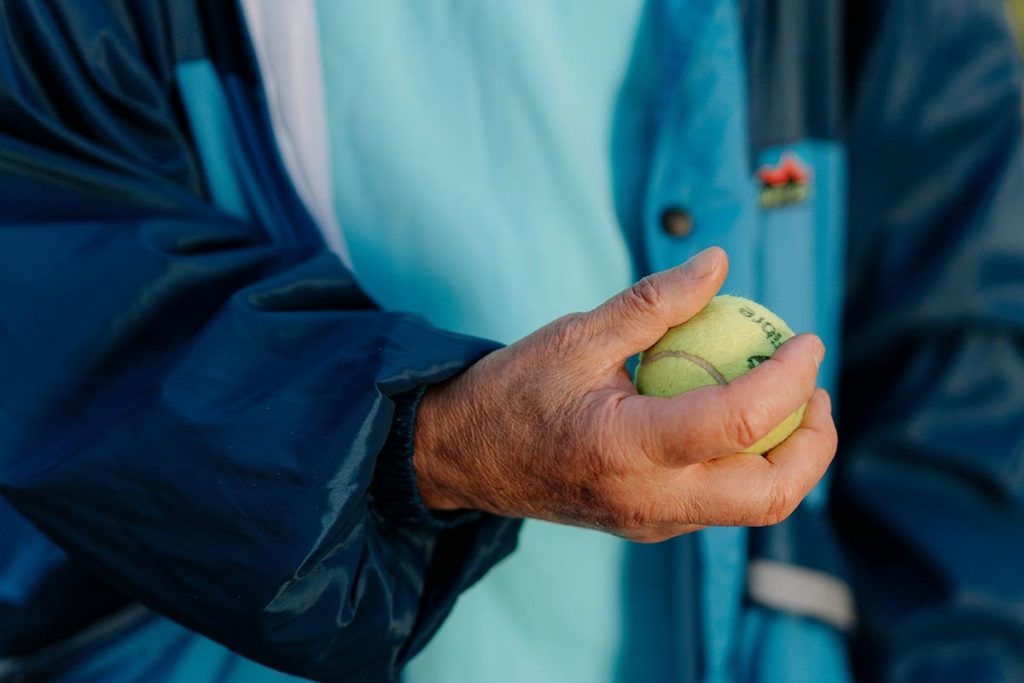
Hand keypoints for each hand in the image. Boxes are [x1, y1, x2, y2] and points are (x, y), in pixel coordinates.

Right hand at [412, 247, 836, 541]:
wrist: (464, 458)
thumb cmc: (513, 390)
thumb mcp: (577, 334)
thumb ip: (654, 301)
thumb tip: (719, 262)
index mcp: (628, 448)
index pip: (742, 421)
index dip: (791, 377)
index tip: (806, 339)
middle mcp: (649, 501)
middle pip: (771, 495)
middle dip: (814, 442)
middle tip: (812, 387)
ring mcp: (651, 523)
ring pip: (753, 507)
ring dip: (787, 456)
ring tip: (784, 398)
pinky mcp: (649, 526)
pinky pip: (720, 503)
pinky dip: (747, 462)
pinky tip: (733, 416)